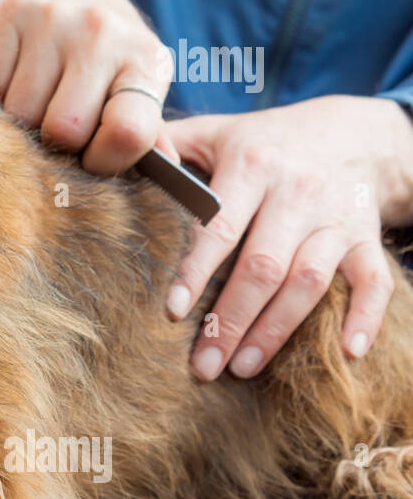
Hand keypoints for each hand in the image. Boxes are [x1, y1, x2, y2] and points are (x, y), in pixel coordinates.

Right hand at [0, 0, 178, 173]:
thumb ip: (147, 134)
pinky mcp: (11, 9)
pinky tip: (14, 78)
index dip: (103, 162)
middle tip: (59, 127)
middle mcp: (103, 32)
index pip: (127, 132)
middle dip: (56, 143)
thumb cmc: (105, 53)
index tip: (92, 159)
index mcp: (147, 59)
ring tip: (37, 100)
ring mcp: (55, 17)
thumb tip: (167, 175)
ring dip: (21, 121)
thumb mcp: (135, 86)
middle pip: (64, 130)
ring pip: (20, 113)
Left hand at [164, 95, 412, 380]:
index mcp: (251, 165)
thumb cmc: (266, 141)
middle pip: (263, 266)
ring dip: (276, 330)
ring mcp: (336, 218)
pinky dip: (365, 317)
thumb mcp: (217, 131)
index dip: (196, 269)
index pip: (219, 224)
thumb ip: (170, 144)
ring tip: (242, 368)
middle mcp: (296, 193)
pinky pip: (375, 281)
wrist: (354, 132)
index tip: (173, 311)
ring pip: (309, 282)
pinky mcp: (366, 238)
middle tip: (203, 365)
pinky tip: (347, 352)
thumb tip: (123, 150)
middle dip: (231, 320)